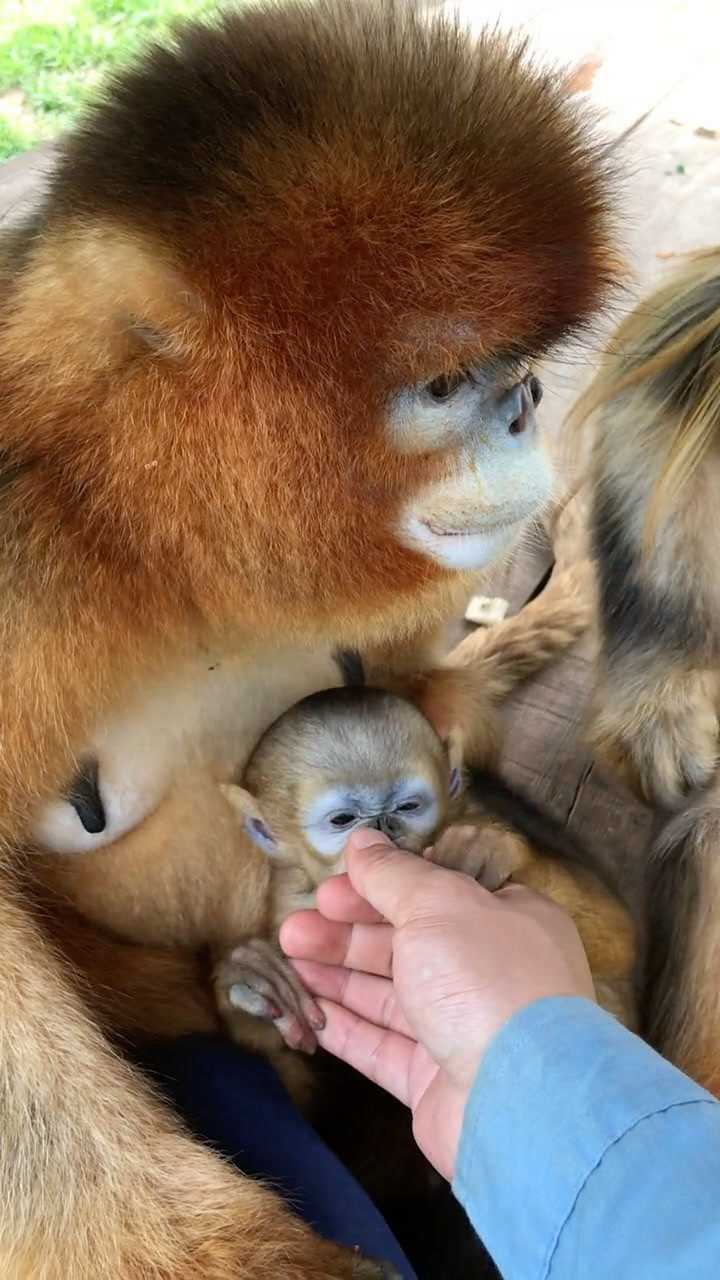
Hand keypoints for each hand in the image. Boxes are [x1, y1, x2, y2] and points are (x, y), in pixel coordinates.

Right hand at [280, 828, 594, 1179]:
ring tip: (287, 958)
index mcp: (507, 920)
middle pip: (406, 943)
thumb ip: (393, 874)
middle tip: (293, 926)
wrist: (518, 1098)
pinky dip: (343, 1024)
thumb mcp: (437, 904)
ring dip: (337, 973)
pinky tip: (304, 1007)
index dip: (379, 888)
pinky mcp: (435, 1081)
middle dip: (346, 933)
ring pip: (389, 994)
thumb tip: (362, 841)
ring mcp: (462, 1029)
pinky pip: (381, 1044)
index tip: (329, 889)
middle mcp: (488, 973)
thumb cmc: (484, 979)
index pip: (435, 895)